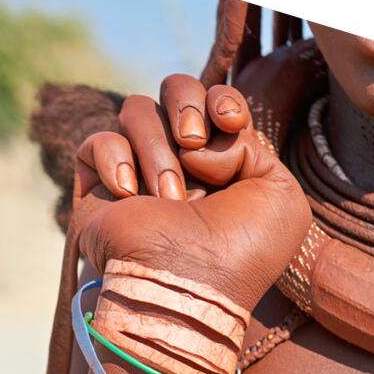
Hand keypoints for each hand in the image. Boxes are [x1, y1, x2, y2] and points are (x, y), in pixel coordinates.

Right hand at [73, 75, 310, 312]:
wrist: (191, 286)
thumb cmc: (241, 253)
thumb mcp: (278, 194)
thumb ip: (252, 145)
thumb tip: (195, 141)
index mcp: (220, 162)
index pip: (213, 99)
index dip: (221, 97)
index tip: (231, 122)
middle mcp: (177, 163)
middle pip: (172, 87)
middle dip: (186, 103)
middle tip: (192, 144)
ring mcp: (135, 173)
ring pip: (135, 110)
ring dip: (157, 149)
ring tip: (170, 197)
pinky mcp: (96, 189)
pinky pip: (95, 142)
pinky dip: (114, 159)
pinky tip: (130, 195)